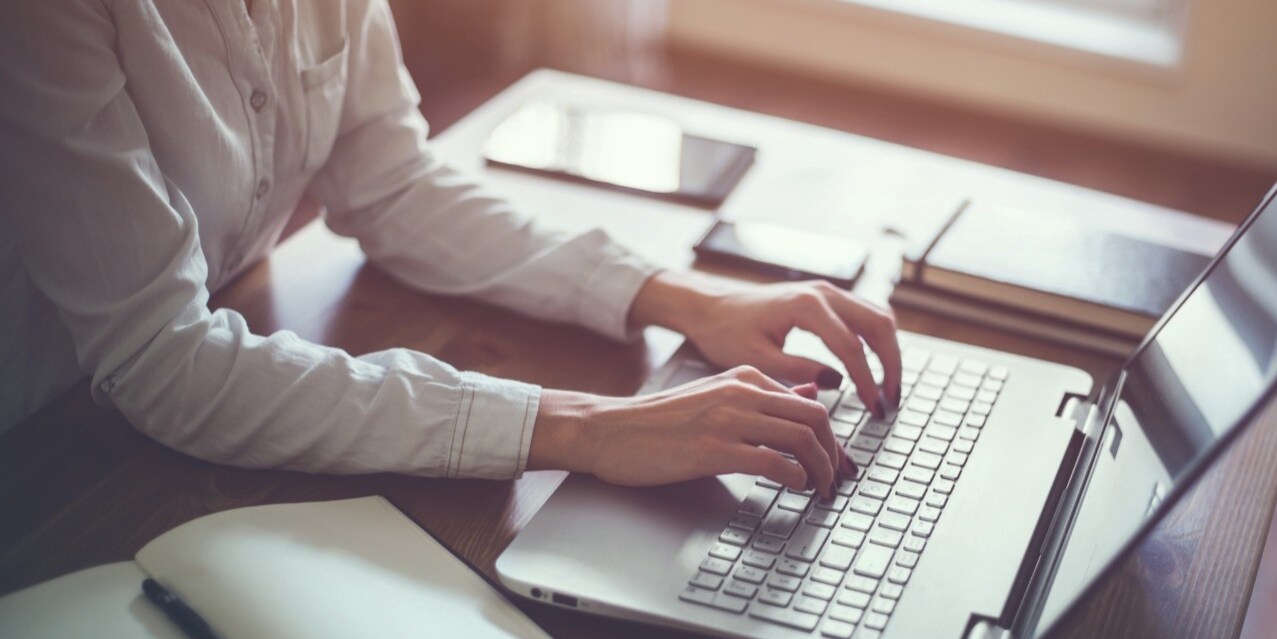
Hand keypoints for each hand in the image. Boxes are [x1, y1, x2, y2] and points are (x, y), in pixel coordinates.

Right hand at [528, 367, 855, 498]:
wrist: (611, 430)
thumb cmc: (661, 421)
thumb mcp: (717, 396)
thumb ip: (763, 397)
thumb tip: (811, 393)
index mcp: (745, 377)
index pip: (810, 402)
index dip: (833, 437)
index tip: (837, 462)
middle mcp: (742, 392)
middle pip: (816, 418)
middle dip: (835, 454)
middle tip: (837, 480)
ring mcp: (728, 419)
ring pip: (802, 438)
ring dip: (820, 470)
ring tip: (820, 490)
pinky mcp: (714, 449)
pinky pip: (773, 462)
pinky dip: (795, 478)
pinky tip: (795, 489)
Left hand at [630, 272, 901, 416]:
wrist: (710, 307)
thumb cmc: (725, 332)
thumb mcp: (756, 359)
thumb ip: (798, 370)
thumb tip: (837, 383)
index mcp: (805, 305)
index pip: (851, 346)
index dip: (867, 381)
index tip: (874, 408)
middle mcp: (822, 292)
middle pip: (878, 325)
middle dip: (891, 364)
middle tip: (890, 400)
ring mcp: (827, 292)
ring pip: (877, 317)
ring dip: (889, 352)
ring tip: (887, 389)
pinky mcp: (826, 298)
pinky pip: (865, 315)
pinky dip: (876, 341)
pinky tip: (873, 369)